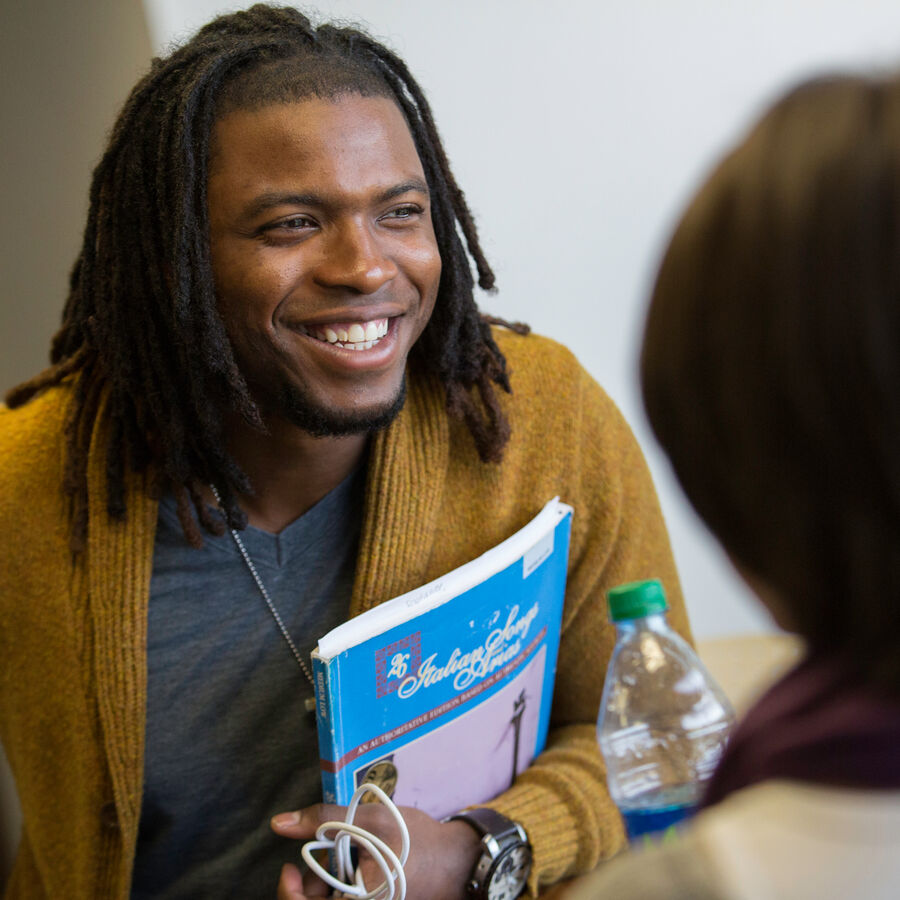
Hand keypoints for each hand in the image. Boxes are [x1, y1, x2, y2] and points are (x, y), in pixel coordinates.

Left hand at [272, 802, 480, 899]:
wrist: (460, 861)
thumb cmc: (419, 842)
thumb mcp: (370, 821)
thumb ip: (323, 821)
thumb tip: (279, 823)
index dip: (289, 893)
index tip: (290, 867)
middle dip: (308, 884)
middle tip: (318, 855)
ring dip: (324, 883)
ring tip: (342, 853)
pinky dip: (341, 884)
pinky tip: (354, 862)